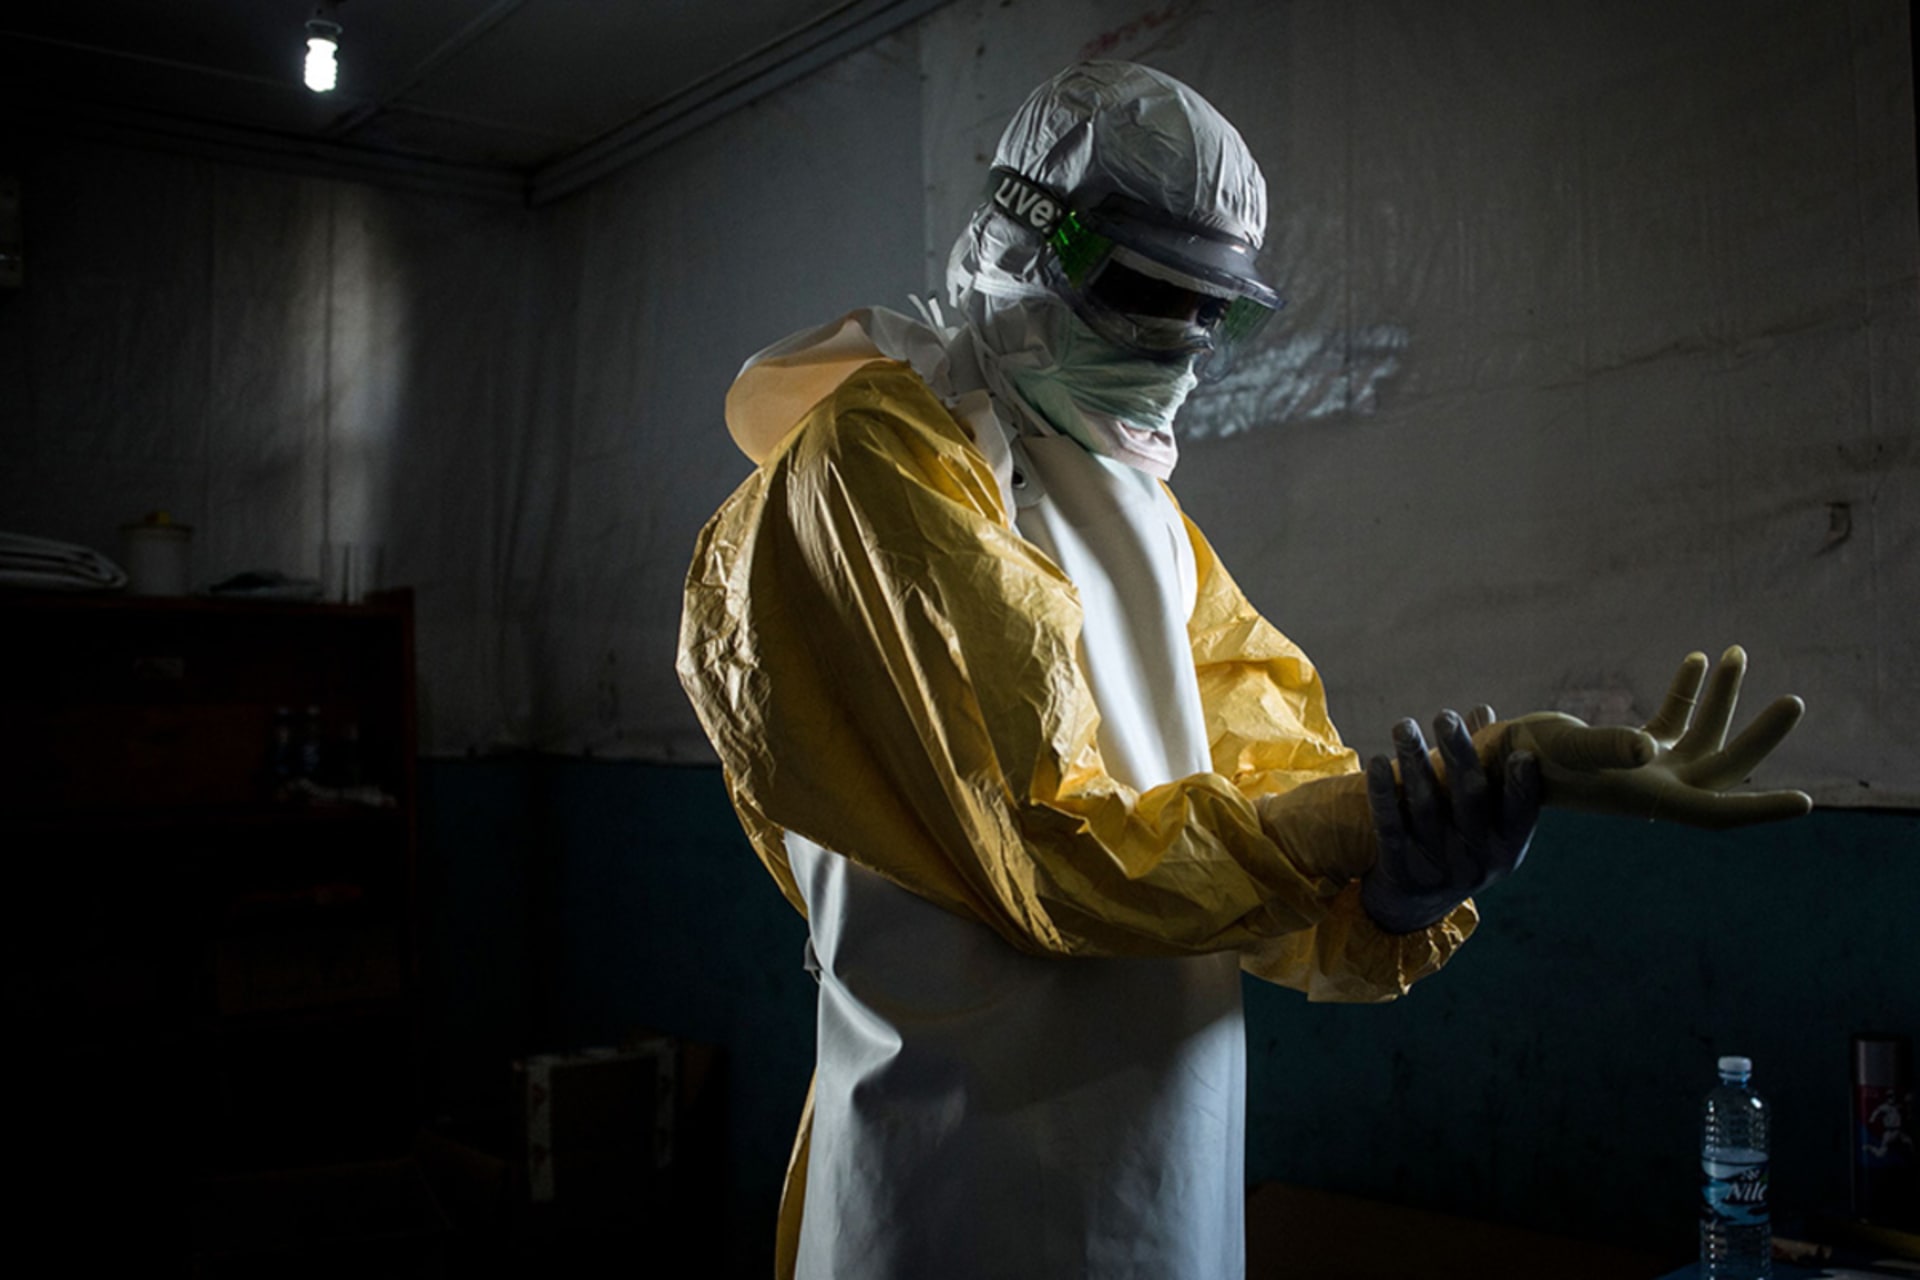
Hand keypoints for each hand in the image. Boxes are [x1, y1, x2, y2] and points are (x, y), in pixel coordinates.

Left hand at [1361, 708, 1541, 934]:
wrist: (1411, 911)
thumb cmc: (1455, 848)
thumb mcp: (1480, 823)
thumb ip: (1485, 769)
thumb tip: (1485, 712)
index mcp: (1506, 848)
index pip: (1520, 815)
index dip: (1522, 787)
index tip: (1520, 754)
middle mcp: (1477, 861)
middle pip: (1470, 801)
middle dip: (1459, 754)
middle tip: (1445, 717)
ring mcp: (1438, 869)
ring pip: (1427, 808)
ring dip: (1415, 763)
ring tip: (1404, 726)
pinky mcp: (1400, 872)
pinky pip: (1390, 827)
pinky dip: (1383, 794)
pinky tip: (1376, 762)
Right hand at [1480, 646, 1810, 828]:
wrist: (1497, 761)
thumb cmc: (1527, 760)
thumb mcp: (1566, 749)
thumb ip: (1607, 747)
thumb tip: (1647, 747)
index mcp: (1649, 798)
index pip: (1717, 812)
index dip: (1760, 809)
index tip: (1805, 803)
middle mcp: (1657, 788)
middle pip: (1726, 767)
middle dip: (1761, 735)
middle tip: (1795, 702)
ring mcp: (1648, 768)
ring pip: (1705, 737)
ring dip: (1724, 697)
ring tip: (1738, 652)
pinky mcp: (1633, 749)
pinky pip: (1674, 721)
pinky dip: (1688, 692)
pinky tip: (1698, 660)